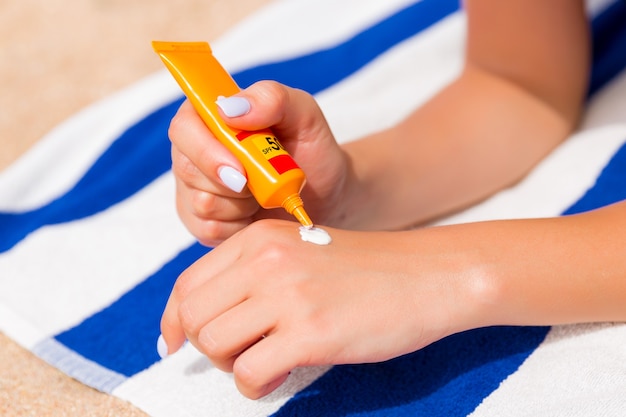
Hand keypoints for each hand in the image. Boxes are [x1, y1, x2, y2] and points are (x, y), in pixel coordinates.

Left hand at [160, 219, 478, 398]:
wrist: (429, 275)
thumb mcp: (301, 253)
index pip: (188, 284)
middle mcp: (265, 260)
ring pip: (213, 345)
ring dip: (232, 366)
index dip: (174, 320)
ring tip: (265, 361)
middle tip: (239, 353)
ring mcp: (287, 295)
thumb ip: (254, 275)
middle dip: (206, 346)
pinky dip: (257, 386)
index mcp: (259, 238)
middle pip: (193, 317)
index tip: (174, 343)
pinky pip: (249, 374)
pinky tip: (283, 374)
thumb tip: (203, 321)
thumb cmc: (366, 270)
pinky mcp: (310, 333)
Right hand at [169, 81, 348, 246]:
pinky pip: (208, 230)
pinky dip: (240, 226)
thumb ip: (272, 98)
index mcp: (212, 115)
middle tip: (263, 185)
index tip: (240, 170)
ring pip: (200, 203)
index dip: (205, 151)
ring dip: (242, 205)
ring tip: (265, 194)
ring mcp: (194, 186)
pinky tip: (257, 214)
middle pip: (186, 168)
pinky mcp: (201, 220)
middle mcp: (194, 149)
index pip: (184, 127)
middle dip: (231, 184)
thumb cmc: (312, 151)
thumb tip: (229, 109)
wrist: (326, 195)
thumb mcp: (304, 115)